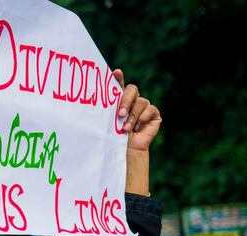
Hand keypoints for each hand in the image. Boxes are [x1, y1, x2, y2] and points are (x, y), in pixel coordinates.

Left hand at [114, 70, 161, 195]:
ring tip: (125, 129)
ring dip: (132, 116)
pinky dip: (142, 119)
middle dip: (126, 101)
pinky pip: (150, 110)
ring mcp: (144, 107)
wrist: (125, 151)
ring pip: (140, 102)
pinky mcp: (154, 114)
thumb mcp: (107, 121)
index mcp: (119, 100)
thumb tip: (93, 97)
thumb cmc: (112, 137)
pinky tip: (137, 129)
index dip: (118, 77)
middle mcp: (132, 100)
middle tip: (119, 114)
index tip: (115, 72)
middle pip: (132, 89)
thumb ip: (106, 108)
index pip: (118, 84)